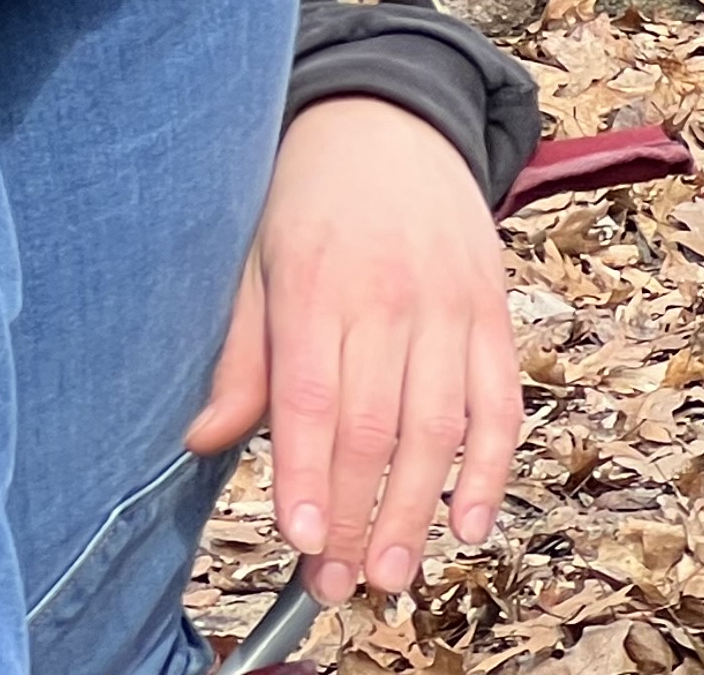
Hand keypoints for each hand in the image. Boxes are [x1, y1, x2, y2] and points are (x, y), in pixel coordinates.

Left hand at [188, 94, 520, 606]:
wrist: (386, 119)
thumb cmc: (304, 195)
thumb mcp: (253, 258)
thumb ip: (240, 355)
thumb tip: (203, 438)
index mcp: (316, 284)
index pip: (313, 397)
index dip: (309, 475)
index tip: (301, 539)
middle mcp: (389, 298)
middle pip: (378, 427)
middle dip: (359, 516)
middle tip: (338, 584)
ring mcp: (450, 307)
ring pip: (441, 429)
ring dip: (419, 511)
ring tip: (393, 574)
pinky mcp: (493, 313)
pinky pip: (501, 405)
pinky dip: (491, 470)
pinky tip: (468, 523)